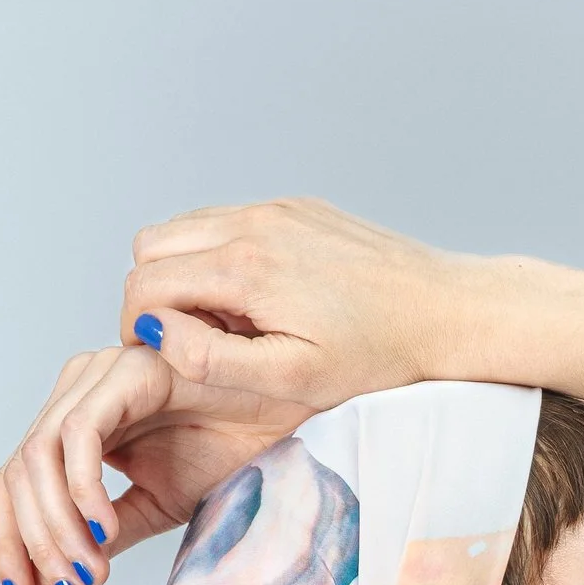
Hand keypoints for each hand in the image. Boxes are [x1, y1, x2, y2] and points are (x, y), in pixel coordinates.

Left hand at [0, 343, 296, 584]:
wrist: (287, 415)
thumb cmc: (231, 446)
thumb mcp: (157, 505)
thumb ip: (108, 531)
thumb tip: (69, 573)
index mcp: (76, 422)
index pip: (15, 483)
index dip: (10, 541)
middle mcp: (76, 392)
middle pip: (16, 473)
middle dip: (31, 543)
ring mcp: (97, 376)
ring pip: (38, 458)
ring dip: (57, 526)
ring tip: (89, 570)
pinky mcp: (125, 372)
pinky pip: (80, 435)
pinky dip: (83, 490)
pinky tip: (104, 529)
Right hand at [117, 196, 454, 423]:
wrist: (444, 310)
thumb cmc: (377, 355)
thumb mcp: (293, 377)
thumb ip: (214, 359)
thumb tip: (157, 334)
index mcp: (245, 266)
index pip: (144, 283)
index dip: (138, 329)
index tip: (164, 361)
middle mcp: (252, 223)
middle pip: (151, 246)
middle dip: (155, 296)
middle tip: (193, 341)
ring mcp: (274, 208)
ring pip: (184, 228)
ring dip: (185, 274)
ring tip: (229, 322)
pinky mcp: (295, 207)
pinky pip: (227, 221)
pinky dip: (221, 256)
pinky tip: (261, 298)